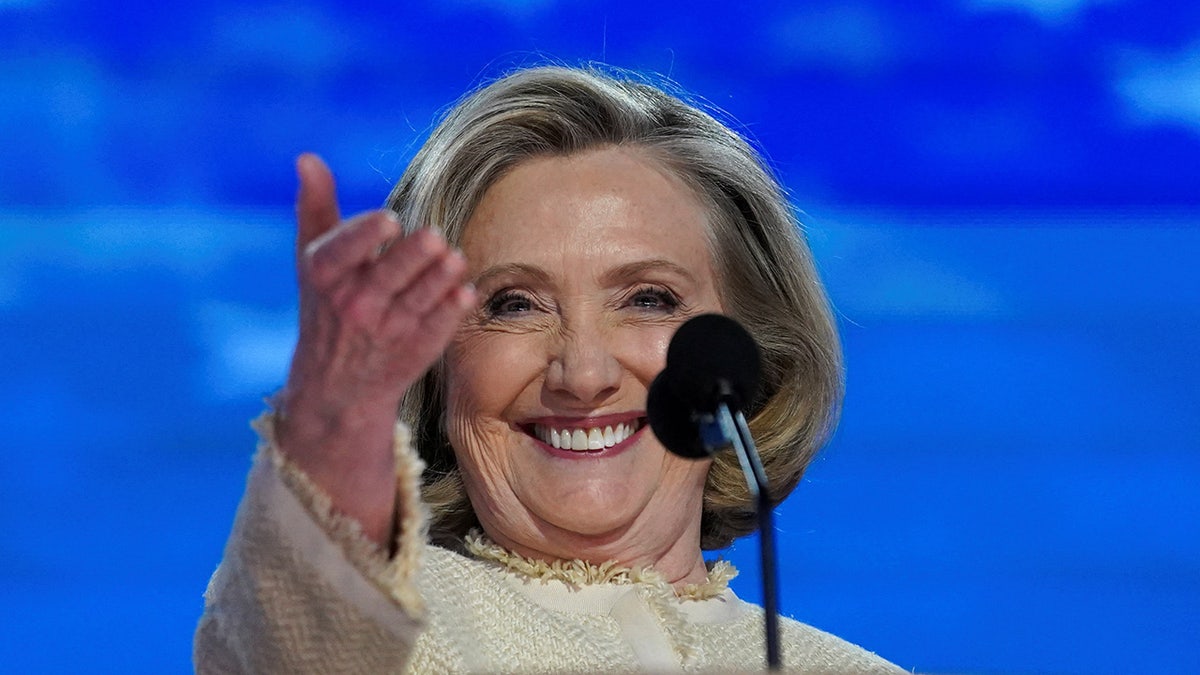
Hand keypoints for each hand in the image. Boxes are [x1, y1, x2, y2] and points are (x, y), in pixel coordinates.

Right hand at [274, 154, 474, 543]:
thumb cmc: (326, 307)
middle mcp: (354, 305)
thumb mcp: (312, 259)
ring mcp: (388, 330)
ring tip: (454, 258)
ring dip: (442, 275)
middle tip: (434, 238)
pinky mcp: (417, 349)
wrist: (337, 388)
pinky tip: (464, 289)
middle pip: (390, 274)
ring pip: (421, 297)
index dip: (368, 234)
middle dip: (416, 254)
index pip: (344, 251)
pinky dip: (454, 307)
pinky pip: (441, 324)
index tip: (390, 220)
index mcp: (325, 275)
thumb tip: (308, 158)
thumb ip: (315, 207)